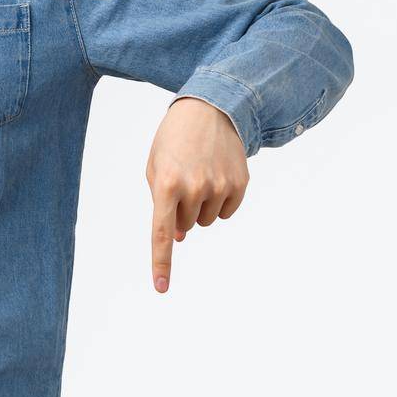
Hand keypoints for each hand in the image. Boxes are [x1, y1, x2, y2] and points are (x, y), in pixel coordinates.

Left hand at [145, 96, 248, 293]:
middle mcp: (194, 187)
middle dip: (180, 211)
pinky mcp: (240, 184)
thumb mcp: (156, 167)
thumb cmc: (173, 141)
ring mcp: (220, 186)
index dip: (161, 262)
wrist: (209, 109)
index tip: (161, 287)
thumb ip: (161, 204)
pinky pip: (227, 212)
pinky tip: (217, 176)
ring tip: (199, 174)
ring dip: (200, 206)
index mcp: (166, 183)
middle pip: (185, 226)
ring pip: (206, 221)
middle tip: (182, 181)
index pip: (161, 232)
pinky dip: (220, 202)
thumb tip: (178, 237)